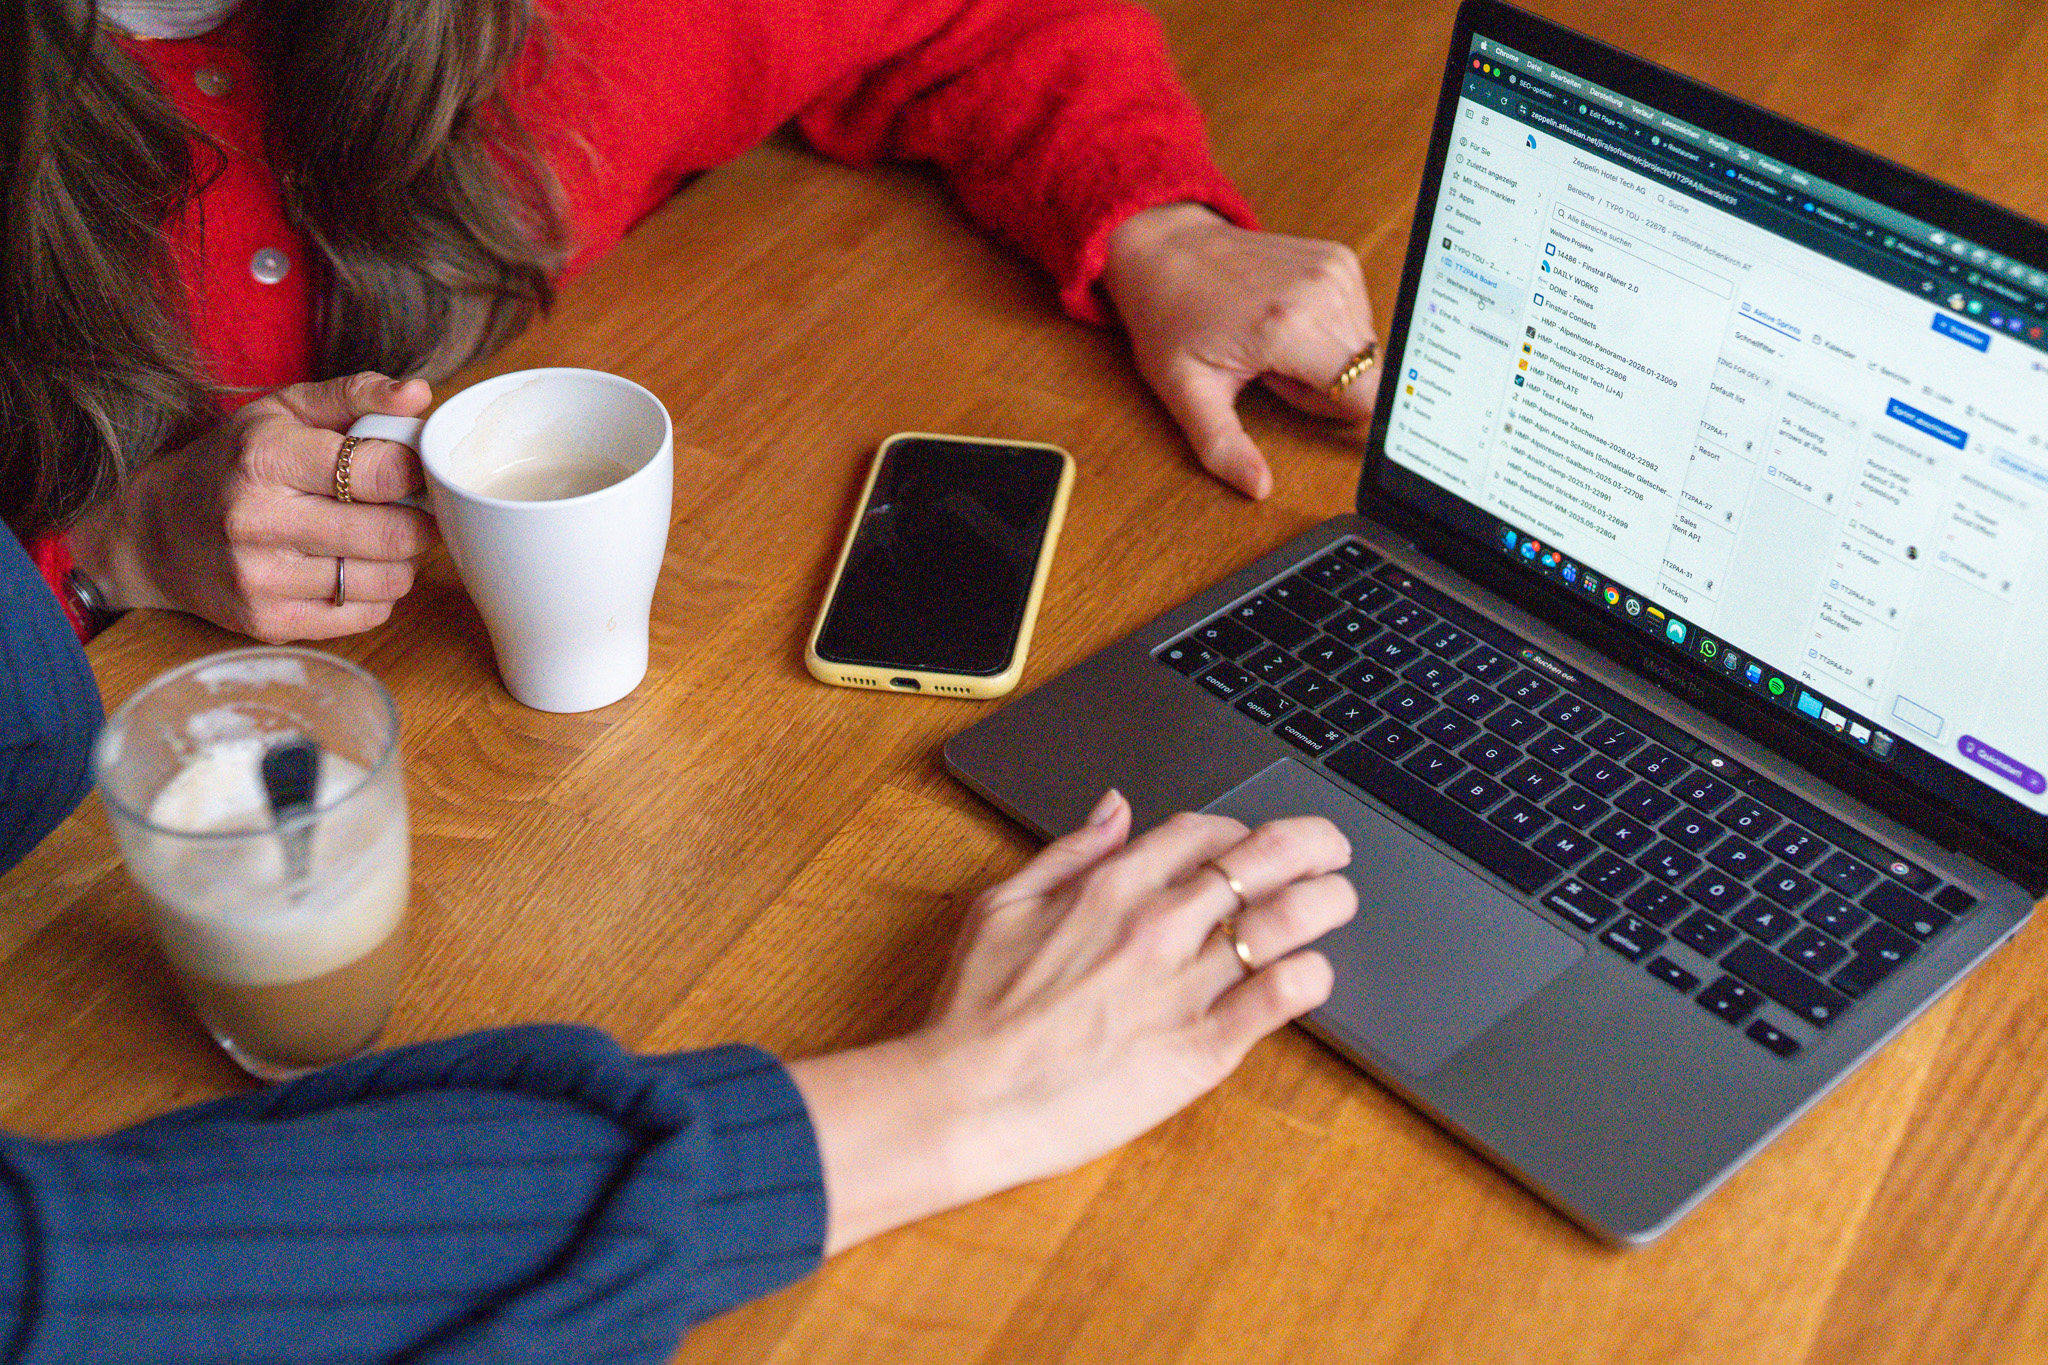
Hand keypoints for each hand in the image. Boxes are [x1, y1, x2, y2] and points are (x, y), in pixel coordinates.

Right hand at [68, 373, 435, 641]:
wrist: (158, 531)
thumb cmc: (236, 461)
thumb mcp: (284, 410)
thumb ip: (356, 395)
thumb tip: (419, 394)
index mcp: (265, 458)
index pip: (382, 472)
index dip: (414, 471)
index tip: (412, 470)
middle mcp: (258, 521)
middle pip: (394, 534)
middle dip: (419, 520)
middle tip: (409, 508)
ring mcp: (261, 579)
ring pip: (389, 580)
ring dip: (402, 560)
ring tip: (379, 538)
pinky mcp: (270, 624)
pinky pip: (368, 615)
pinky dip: (378, 593)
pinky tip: (355, 569)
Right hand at [787, 790, 1354, 1253]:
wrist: (964, 1099)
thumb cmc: (975, 1011)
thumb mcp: (1003, 904)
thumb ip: (1069, 851)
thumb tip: (1115, 808)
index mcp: (1111, 885)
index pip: (1206, 832)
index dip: (1240, 832)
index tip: (1251, 845)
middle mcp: (1157, 924)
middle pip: (1264, 862)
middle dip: (1312, 845)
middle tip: (1332, 850)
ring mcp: (1184, 985)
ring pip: (1286, 922)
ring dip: (1326, 902)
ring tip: (1338, 902)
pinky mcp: (1202, 1048)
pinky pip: (1279, 998)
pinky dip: (1310, 977)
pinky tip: (1313, 974)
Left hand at [1101, 203, 1378, 498]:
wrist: (1166, 250)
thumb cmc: (1170, 316)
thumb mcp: (1186, 392)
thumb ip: (1223, 447)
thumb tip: (1258, 486)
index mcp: (1291, 326)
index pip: (1367, 396)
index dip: (1334, 412)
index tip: (1293, 397)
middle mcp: (1324, 291)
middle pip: (1366, 377)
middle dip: (1324, 388)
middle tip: (1268, 368)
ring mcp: (1337, 270)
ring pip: (1364, 352)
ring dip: (1325, 360)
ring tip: (1271, 342)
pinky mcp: (1341, 261)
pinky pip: (1358, 321)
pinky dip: (1327, 332)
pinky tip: (1284, 322)